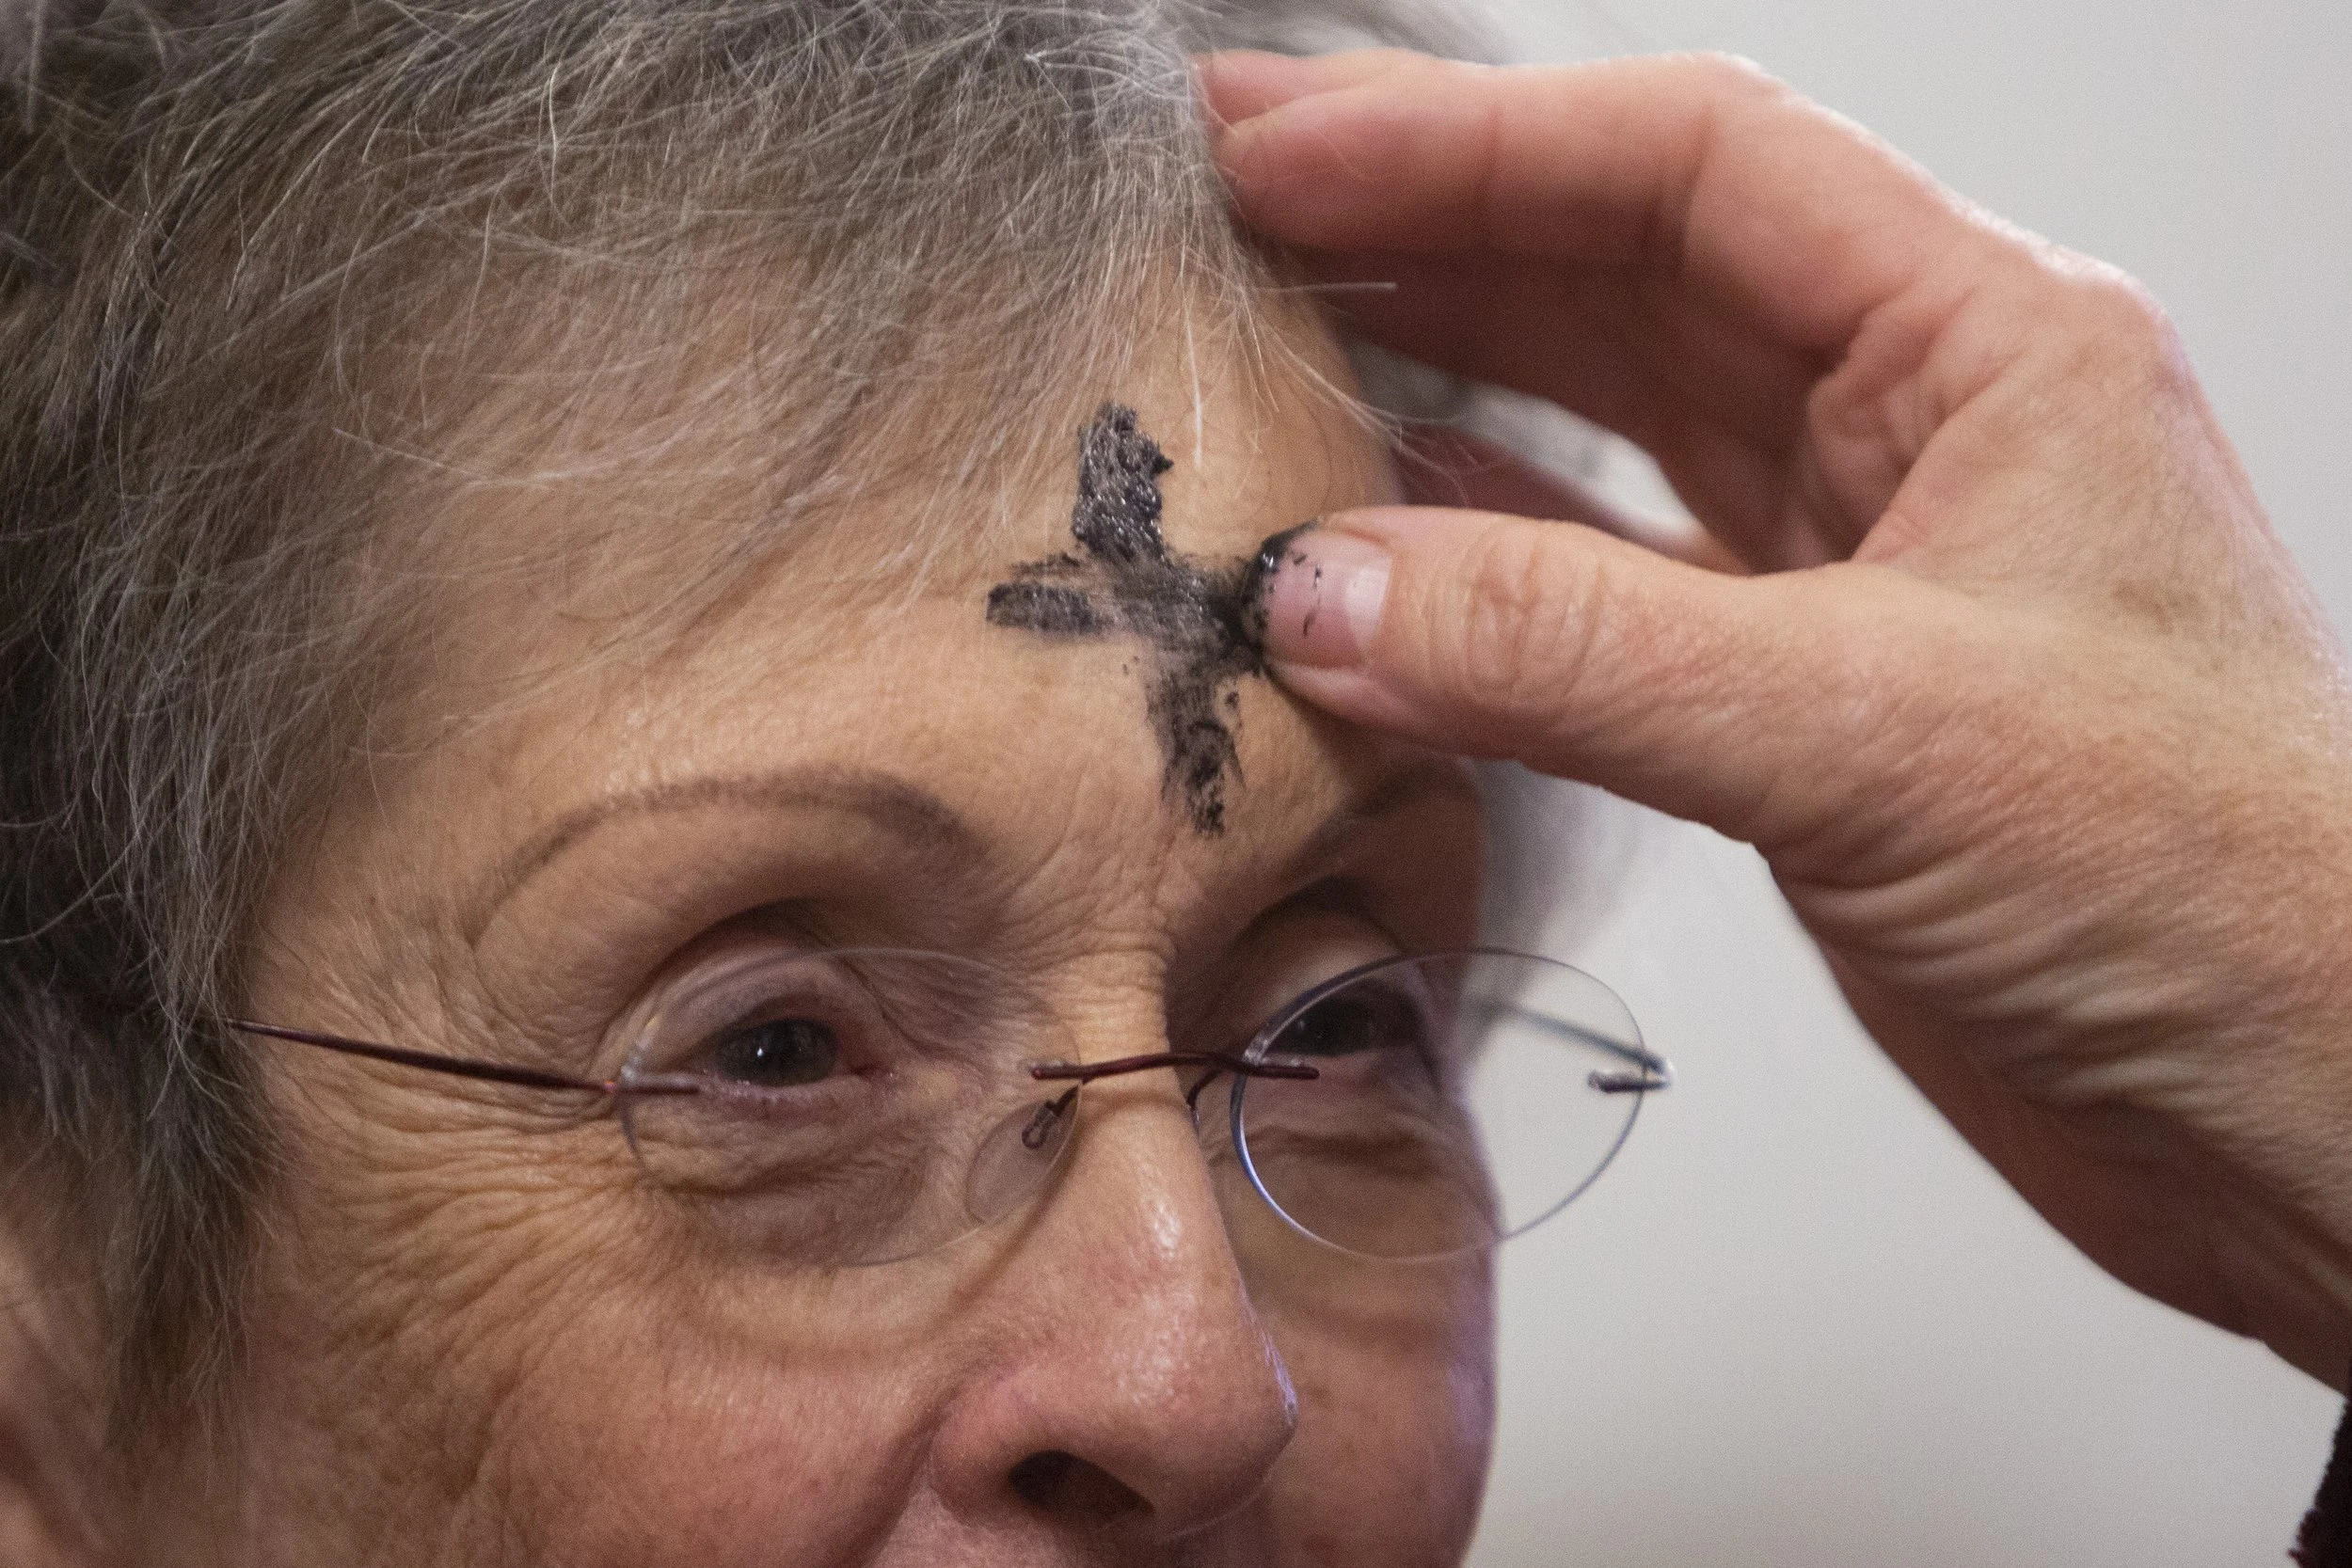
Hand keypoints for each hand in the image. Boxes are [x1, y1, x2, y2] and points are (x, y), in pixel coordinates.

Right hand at [1203, 47, 2351, 1385]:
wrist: (2315, 1126)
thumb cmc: (2228, 904)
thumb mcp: (1875, 737)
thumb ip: (1572, 653)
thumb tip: (1324, 593)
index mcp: (1988, 346)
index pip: (1690, 163)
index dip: (1463, 139)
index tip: (1276, 148)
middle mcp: (1917, 428)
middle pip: (1629, 264)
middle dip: (1424, 220)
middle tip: (1228, 199)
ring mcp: (1855, 566)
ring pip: (1607, 417)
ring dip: (1439, 373)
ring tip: (1271, 336)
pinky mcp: (1805, 702)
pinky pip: (1604, 581)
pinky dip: (1481, 552)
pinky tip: (1379, 536)